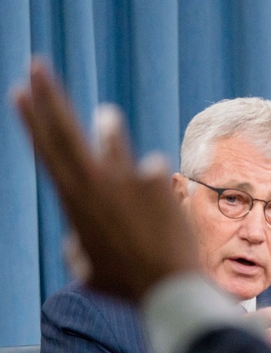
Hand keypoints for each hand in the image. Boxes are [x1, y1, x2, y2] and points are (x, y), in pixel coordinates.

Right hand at [12, 59, 197, 299]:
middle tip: (37, 64)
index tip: (19, 91)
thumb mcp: (87, 268)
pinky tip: (164, 217)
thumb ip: (78, 242)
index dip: (32, 119)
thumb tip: (79, 231)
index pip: (47, 151)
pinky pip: (152, 175)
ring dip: (106, 127)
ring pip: (111, 138)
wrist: (170, 288)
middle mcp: (96, 182)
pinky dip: (156, 193)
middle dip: (49, 94)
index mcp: (73, 201)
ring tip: (104, 119)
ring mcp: (127, 177)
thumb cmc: (126, 285)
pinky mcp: (157, 178)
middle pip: (65, 128)